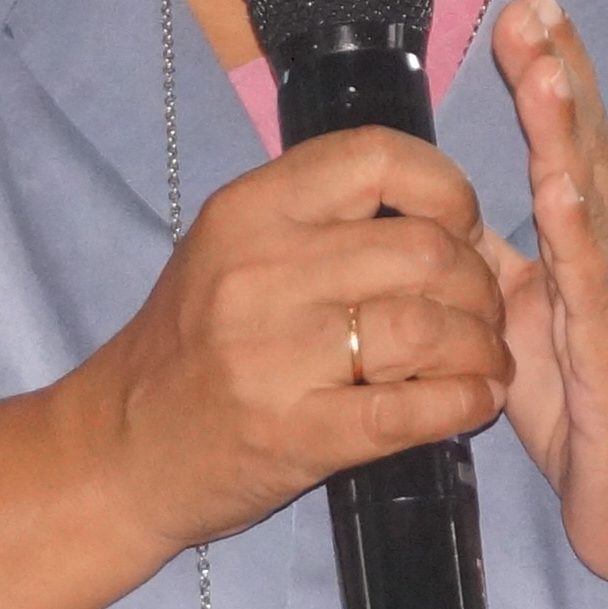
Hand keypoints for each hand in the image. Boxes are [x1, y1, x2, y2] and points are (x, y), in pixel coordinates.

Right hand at [61, 125, 512, 554]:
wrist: (121, 451)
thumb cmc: (191, 347)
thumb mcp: (231, 250)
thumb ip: (321, 218)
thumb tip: (444, 212)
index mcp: (248, 210)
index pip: (378, 157)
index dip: (447, 188)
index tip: (462, 227)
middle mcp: (258, 271)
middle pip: (422, 249)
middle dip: (479, 282)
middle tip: (485, 311)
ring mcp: (274, 355)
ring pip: (427, 326)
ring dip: (480, 346)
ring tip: (486, 360)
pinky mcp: (294, 432)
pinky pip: (410, 409)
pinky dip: (462, 402)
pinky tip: (474, 401)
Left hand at [480, 0, 607, 606]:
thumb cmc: (595, 414)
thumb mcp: (532, 323)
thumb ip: (501, 264)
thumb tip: (446, 212)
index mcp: (594, 246)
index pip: (569, 143)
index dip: (550, 73)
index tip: (524, 4)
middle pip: (588, 147)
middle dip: (561, 71)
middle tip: (535, 0)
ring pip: (595, 200)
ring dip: (568, 131)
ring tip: (544, 67)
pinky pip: (597, 287)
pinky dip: (579, 233)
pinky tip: (560, 188)